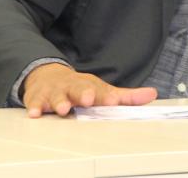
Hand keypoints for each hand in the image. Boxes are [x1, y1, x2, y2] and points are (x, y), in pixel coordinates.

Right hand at [22, 63, 157, 117]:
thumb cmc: (79, 87)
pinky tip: (36, 112)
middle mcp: (73, 87)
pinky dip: (35, 106)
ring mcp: (55, 92)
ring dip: (60, 101)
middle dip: (84, 93)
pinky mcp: (38, 97)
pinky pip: (35, 102)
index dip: (106, 96)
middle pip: (79, 89)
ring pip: (57, 96)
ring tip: (63, 108)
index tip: (112, 101)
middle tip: (88, 99)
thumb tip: (152, 94)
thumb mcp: (102, 89)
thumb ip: (126, 97)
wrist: (47, 75)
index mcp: (90, 86)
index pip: (100, 91)